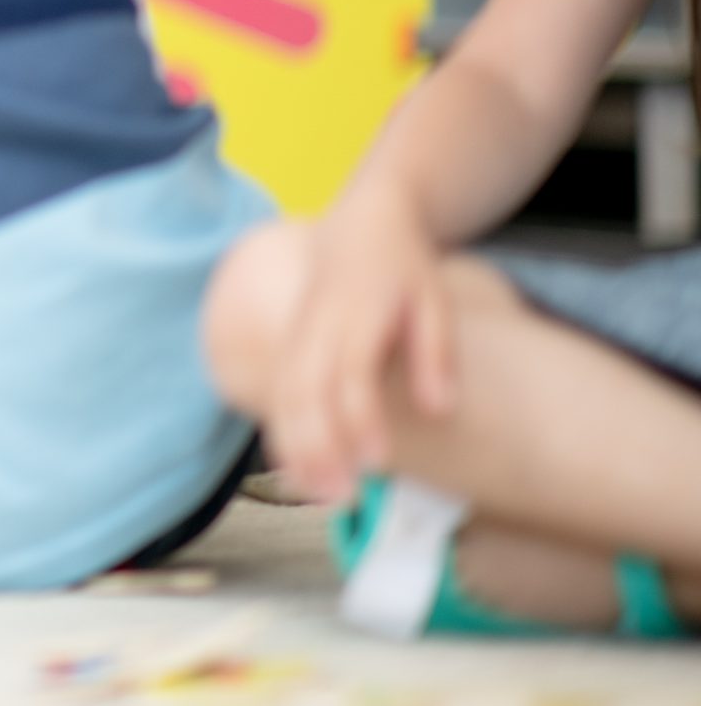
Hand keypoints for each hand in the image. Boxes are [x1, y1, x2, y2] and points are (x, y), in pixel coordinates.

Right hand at [266, 186, 457, 503]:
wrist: (363, 219)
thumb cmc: (405, 265)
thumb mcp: (435, 300)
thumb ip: (437, 354)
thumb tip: (438, 410)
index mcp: (358, 311)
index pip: (352, 372)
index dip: (360, 418)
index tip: (377, 463)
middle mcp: (319, 325)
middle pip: (306, 390)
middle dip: (317, 446)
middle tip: (339, 498)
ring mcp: (298, 333)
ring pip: (285, 394)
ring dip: (296, 448)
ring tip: (315, 497)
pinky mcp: (290, 343)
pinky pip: (278, 391)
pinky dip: (283, 432)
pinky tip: (294, 472)